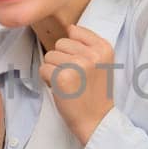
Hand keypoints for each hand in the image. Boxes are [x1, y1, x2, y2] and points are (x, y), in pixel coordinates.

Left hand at [39, 24, 115, 143]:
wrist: (97, 120)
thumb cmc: (95, 92)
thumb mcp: (102, 63)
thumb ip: (89, 45)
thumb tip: (70, 28)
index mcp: (104, 48)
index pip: (75, 31)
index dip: (71, 48)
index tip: (79, 63)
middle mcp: (93, 54)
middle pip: (60, 43)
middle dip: (61, 59)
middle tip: (73, 76)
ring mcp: (78, 65)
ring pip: (50, 56)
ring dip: (53, 70)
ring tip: (68, 83)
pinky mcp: (62, 77)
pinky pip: (43, 69)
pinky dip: (48, 80)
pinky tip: (61, 89)